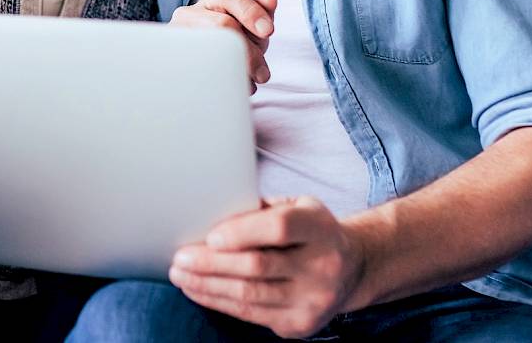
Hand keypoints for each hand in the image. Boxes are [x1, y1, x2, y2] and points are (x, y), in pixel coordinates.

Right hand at [169, 0, 277, 93]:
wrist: (200, 65)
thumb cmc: (231, 41)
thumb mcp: (248, 27)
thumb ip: (260, 12)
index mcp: (211, 2)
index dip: (251, 11)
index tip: (268, 31)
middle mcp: (189, 14)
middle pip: (222, 25)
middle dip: (249, 52)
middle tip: (263, 74)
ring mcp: (178, 36)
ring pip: (209, 50)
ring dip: (236, 70)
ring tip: (250, 83)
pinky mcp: (173, 58)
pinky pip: (197, 70)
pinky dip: (222, 82)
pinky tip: (233, 87)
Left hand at [169, 197, 364, 338]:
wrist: (353, 269)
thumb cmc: (311, 231)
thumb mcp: (298, 207)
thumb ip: (262, 209)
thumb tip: (209, 215)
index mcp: (321, 229)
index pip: (279, 229)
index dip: (241, 232)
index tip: (210, 236)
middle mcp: (323, 266)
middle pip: (258, 266)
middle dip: (211, 263)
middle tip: (180, 257)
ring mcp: (313, 300)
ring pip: (249, 295)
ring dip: (206, 285)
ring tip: (179, 274)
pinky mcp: (301, 324)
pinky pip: (250, 314)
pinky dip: (218, 301)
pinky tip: (198, 290)